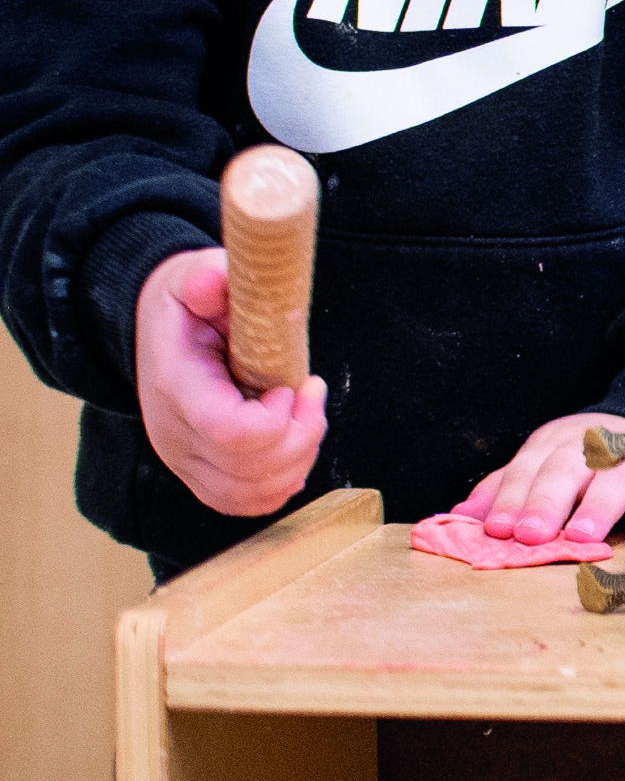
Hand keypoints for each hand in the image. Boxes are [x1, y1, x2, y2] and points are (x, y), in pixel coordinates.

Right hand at [134, 246, 325, 518]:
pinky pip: (247, 502)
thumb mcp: (192, 278)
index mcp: (176, 386)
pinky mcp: (201, 474)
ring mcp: (185, 460)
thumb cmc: (186, 306)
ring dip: (298, 458)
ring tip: (306, 413)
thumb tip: (213, 280)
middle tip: (311, 393)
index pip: (229, 431)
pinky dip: (282, 481)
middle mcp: (174, 434)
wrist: (158, 330)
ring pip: (252, 494)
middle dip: (301, 435)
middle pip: (248, 471)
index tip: (293, 386)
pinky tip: (294, 442)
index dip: (275, 417)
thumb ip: (206, 279)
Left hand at [456, 411, 624, 547]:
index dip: (512, 497)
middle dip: (547, 501)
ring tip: (581, 537)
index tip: (497, 529)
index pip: (529, 469)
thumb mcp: (538, 467)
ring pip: (618, 477)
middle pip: (568, 469)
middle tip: (530, 535)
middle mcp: (596, 447)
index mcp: (557, 443)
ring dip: (598, 506)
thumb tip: (456, 517)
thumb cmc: (581, 461)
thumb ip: (503, 490)